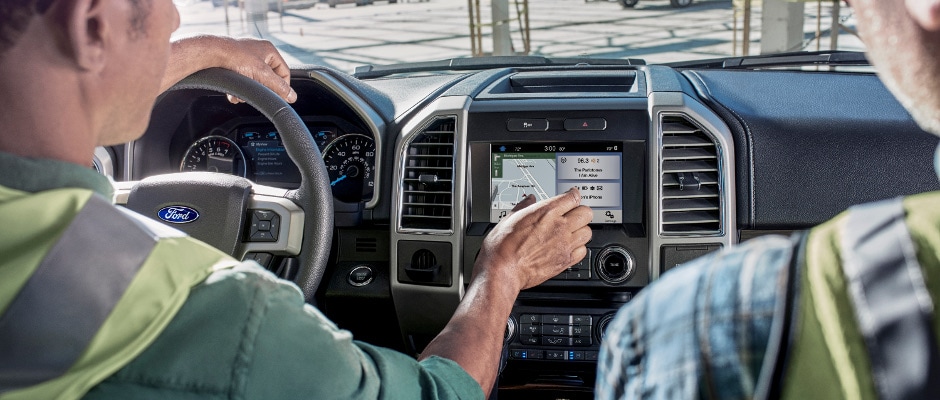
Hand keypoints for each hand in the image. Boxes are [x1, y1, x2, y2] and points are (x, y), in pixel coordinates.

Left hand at [161, 35, 296, 102]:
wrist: (211, 54)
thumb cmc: (235, 58)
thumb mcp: (262, 75)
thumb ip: (279, 87)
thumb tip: (292, 96)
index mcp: (269, 51)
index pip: (285, 73)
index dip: (282, 87)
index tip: (278, 97)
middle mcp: (259, 52)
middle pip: (268, 78)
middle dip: (261, 90)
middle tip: (256, 96)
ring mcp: (246, 56)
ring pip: (254, 80)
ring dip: (248, 91)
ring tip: (241, 96)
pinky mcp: (234, 62)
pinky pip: (242, 78)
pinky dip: (239, 88)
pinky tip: (233, 94)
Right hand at [474, 188, 592, 291]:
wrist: (502, 269)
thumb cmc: (502, 246)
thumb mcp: (510, 217)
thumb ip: (524, 206)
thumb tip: (530, 200)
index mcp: (547, 212)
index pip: (573, 197)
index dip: (573, 195)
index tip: (572, 196)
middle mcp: (559, 226)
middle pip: (586, 213)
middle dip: (580, 212)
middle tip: (572, 214)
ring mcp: (564, 244)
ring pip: (587, 232)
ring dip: (580, 230)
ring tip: (571, 232)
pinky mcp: (565, 261)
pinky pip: (583, 251)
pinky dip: (578, 249)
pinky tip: (568, 248)